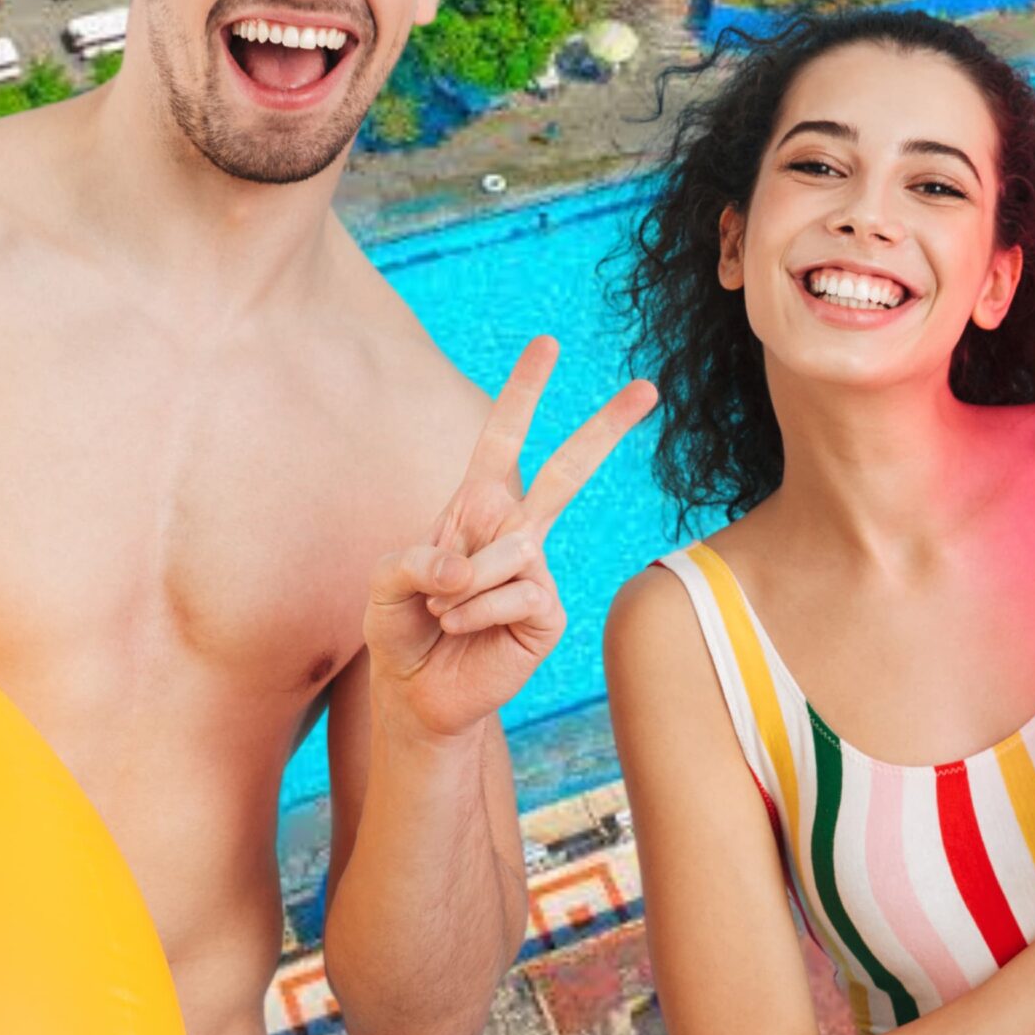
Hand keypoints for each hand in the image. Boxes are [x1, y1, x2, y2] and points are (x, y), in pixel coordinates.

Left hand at [364, 336, 656, 740]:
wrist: (416, 691)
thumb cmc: (402, 626)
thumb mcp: (385, 582)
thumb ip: (415, 560)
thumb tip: (470, 567)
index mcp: (479, 504)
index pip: (505, 437)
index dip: (524, 392)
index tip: (548, 343)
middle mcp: (516, 529)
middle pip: (569, 471)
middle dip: (607, 427)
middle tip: (649, 386)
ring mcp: (537, 571)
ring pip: (513, 549)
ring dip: (460, 582)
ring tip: (440, 609)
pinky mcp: (547, 613)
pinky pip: (516, 593)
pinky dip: (473, 611)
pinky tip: (458, 628)